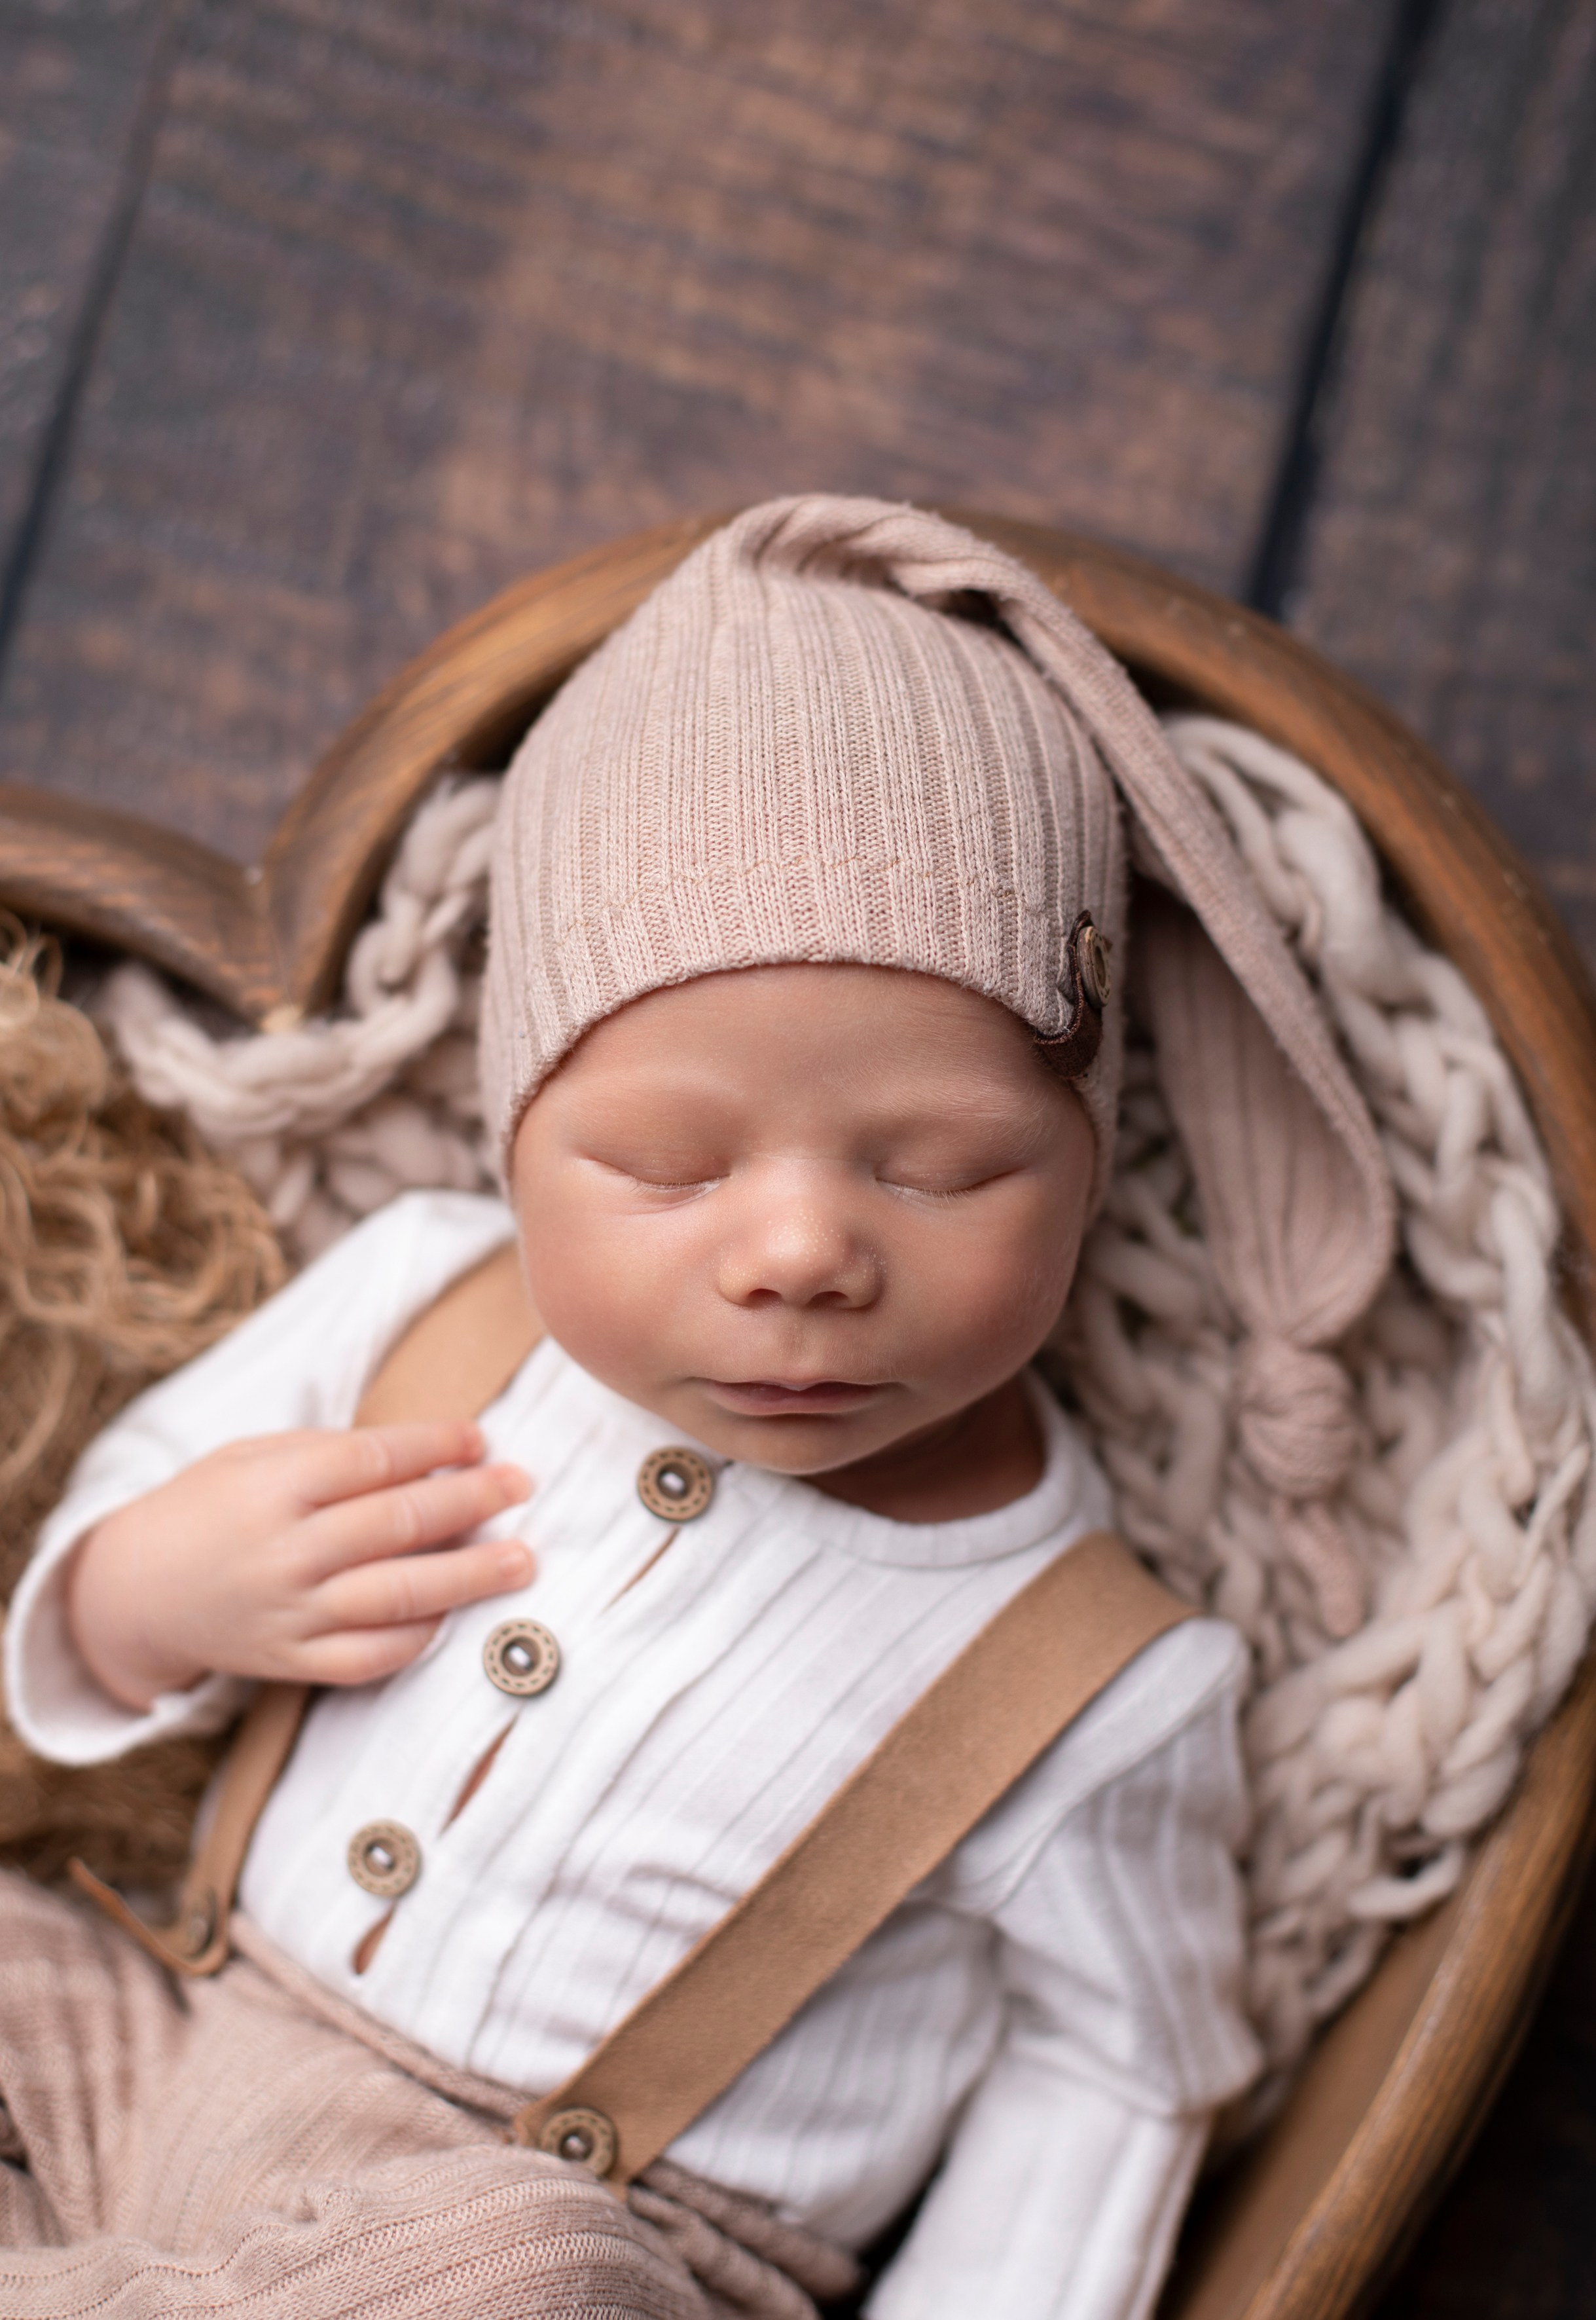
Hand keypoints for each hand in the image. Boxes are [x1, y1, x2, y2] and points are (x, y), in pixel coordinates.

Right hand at [66, 1422, 533, 1709]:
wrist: (138, 1592)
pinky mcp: (293, 1662)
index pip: (372, 1460)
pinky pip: (370, 1656)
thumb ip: (333, 1452)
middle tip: (522, 1485)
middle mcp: (285, 1552)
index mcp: (273, 1488)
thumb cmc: (211, 1507)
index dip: (435, 1446)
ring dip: (469, 1576)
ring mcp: (290, 1613)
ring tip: (522, 1558)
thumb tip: (428, 1452)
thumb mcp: (253, 1456)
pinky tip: (458, 1615)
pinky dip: (420, 1637)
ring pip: (396, 1595)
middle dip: (470, 1501)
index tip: (481, 1439)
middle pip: (396, 1524)